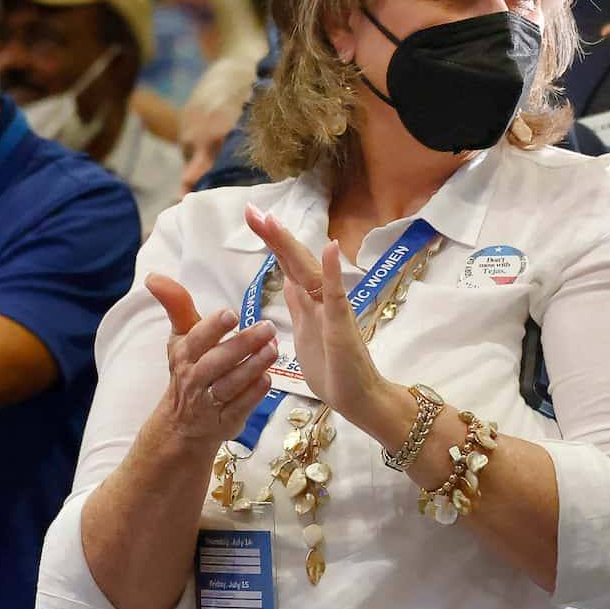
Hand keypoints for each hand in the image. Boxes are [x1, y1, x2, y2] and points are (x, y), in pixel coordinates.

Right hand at [141, 273, 278, 458]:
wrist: (182, 424)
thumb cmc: (189, 370)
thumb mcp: (181, 338)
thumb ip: (176, 305)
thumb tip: (153, 276)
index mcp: (184, 354)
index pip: (197, 339)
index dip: (213, 327)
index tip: (231, 314)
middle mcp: (194, 378)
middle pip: (217, 361)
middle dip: (242, 344)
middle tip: (267, 328)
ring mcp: (209, 402)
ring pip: (231, 384)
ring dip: (253, 367)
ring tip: (273, 350)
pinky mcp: (225, 421)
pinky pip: (240, 407)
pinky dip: (254, 394)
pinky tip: (268, 378)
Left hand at [244, 206, 389, 420]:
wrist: (357, 398)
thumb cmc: (333, 370)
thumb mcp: (305, 335)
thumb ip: (299, 308)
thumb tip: (288, 283)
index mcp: (309, 301)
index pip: (287, 264)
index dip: (271, 241)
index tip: (253, 217)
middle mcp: (321, 298)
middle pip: (295, 260)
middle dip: (274, 235)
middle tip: (252, 210)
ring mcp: (333, 308)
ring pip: (310, 270)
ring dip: (293, 246)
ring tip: (274, 221)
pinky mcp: (342, 324)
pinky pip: (336, 295)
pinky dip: (334, 271)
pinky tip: (330, 249)